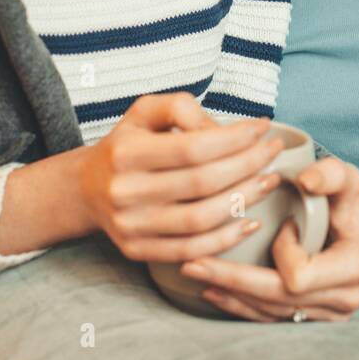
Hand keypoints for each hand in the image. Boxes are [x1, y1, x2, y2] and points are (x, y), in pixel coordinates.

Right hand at [77, 92, 288, 264]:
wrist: (85, 188)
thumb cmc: (127, 145)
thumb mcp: (144, 112)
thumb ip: (181, 108)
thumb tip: (224, 131)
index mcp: (126, 152)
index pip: (192, 147)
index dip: (235, 139)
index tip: (262, 128)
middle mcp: (125, 191)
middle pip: (201, 183)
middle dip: (248, 165)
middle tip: (273, 152)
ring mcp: (130, 226)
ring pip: (201, 219)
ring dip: (244, 200)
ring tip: (268, 181)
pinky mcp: (137, 251)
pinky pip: (191, 249)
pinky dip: (226, 238)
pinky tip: (250, 220)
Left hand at [178, 155, 358, 321]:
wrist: (355, 230)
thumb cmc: (345, 201)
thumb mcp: (345, 179)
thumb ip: (331, 174)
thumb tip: (306, 180)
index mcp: (353, 269)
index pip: (300, 275)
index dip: (283, 251)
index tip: (284, 224)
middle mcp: (343, 299)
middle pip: (275, 299)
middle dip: (232, 279)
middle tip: (192, 263)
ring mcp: (325, 314)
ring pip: (268, 312)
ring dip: (229, 292)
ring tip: (193, 272)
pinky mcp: (307, 317)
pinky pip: (268, 318)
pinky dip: (238, 304)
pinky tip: (211, 290)